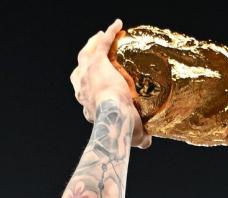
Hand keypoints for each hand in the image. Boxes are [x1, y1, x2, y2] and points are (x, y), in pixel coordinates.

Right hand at [70, 19, 150, 147]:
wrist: (115, 116)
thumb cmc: (121, 128)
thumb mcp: (134, 136)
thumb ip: (140, 138)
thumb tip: (147, 143)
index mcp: (89, 107)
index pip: (86, 96)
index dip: (90, 90)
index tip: (98, 87)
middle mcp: (82, 91)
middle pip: (79, 73)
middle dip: (84, 65)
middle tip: (93, 56)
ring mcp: (86, 75)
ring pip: (85, 55)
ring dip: (91, 45)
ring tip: (100, 37)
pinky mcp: (94, 62)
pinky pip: (100, 44)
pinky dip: (108, 33)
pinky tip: (117, 25)